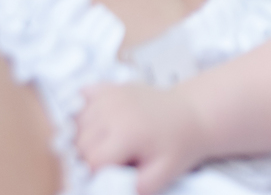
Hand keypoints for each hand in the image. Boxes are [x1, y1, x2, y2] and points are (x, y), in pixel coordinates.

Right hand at [77, 82, 207, 194]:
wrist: (192, 113)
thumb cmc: (178, 145)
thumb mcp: (164, 173)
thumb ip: (138, 187)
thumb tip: (110, 190)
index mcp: (126, 134)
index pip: (92, 162)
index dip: (97, 174)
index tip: (112, 174)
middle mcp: (114, 111)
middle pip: (82, 144)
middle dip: (91, 158)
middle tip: (115, 160)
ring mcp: (111, 95)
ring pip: (78, 124)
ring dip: (87, 138)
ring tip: (111, 144)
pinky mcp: (111, 87)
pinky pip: (83, 98)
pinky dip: (84, 111)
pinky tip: (99, 122)